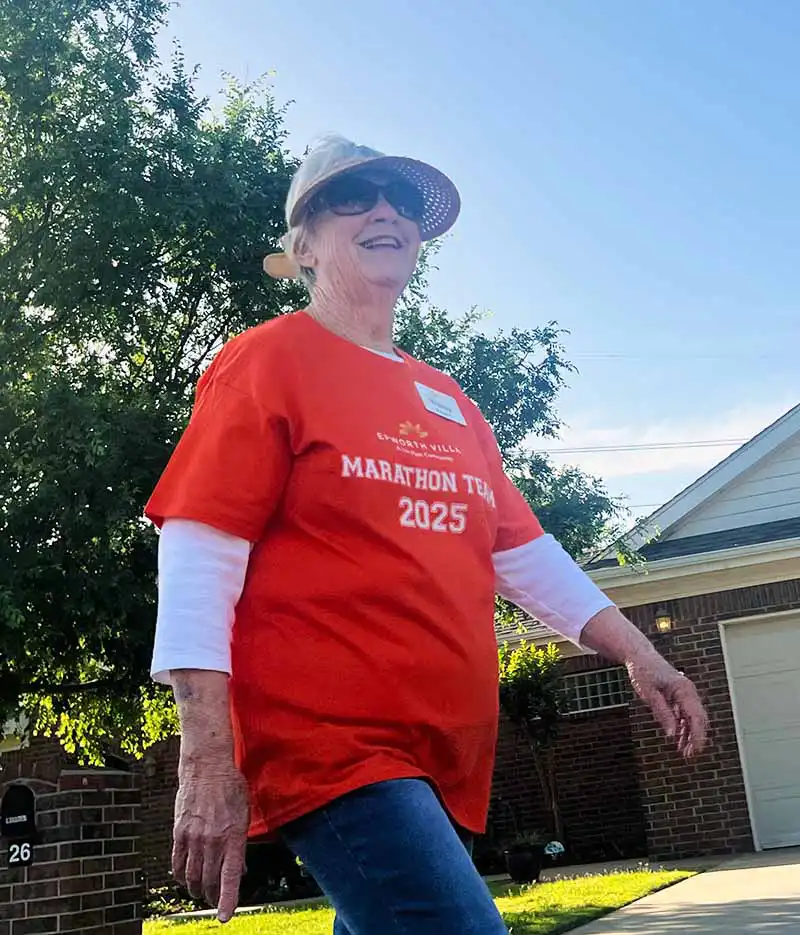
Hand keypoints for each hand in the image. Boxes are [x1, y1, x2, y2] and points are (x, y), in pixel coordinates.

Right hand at [172, 756, 249, 922]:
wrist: (207, 767)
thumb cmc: (230, 788)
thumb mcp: (244, 815)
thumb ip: (240, 845)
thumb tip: (239, 870)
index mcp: (233, 836)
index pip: (230, 877)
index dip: (228, 900)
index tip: (225, 917)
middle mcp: (213, 841)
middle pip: (209, 882)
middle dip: (213, 896)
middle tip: (216, 899)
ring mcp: (194, 838)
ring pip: (192, 877)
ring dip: (197, 889)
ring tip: (201, 892)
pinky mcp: (179, 833)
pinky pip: (177, 864)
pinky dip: (180, 877)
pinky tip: (184, 879)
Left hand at [627, 651, 708, 757]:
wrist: (640, 656)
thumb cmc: (642, 672)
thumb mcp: (648, 693)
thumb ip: (661, 713)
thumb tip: (671, 734)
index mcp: (683, 689)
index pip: (696, 717)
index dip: (697, 736)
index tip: (694, 751)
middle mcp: (688, 691)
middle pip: (699, 719)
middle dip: (696, 738)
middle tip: (688, 756)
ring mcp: (685, 693)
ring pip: (694, 718)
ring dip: (690, 735)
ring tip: (683, 752)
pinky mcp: (679, 695)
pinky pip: (685, 714)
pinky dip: (684, 727)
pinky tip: (678, 739)